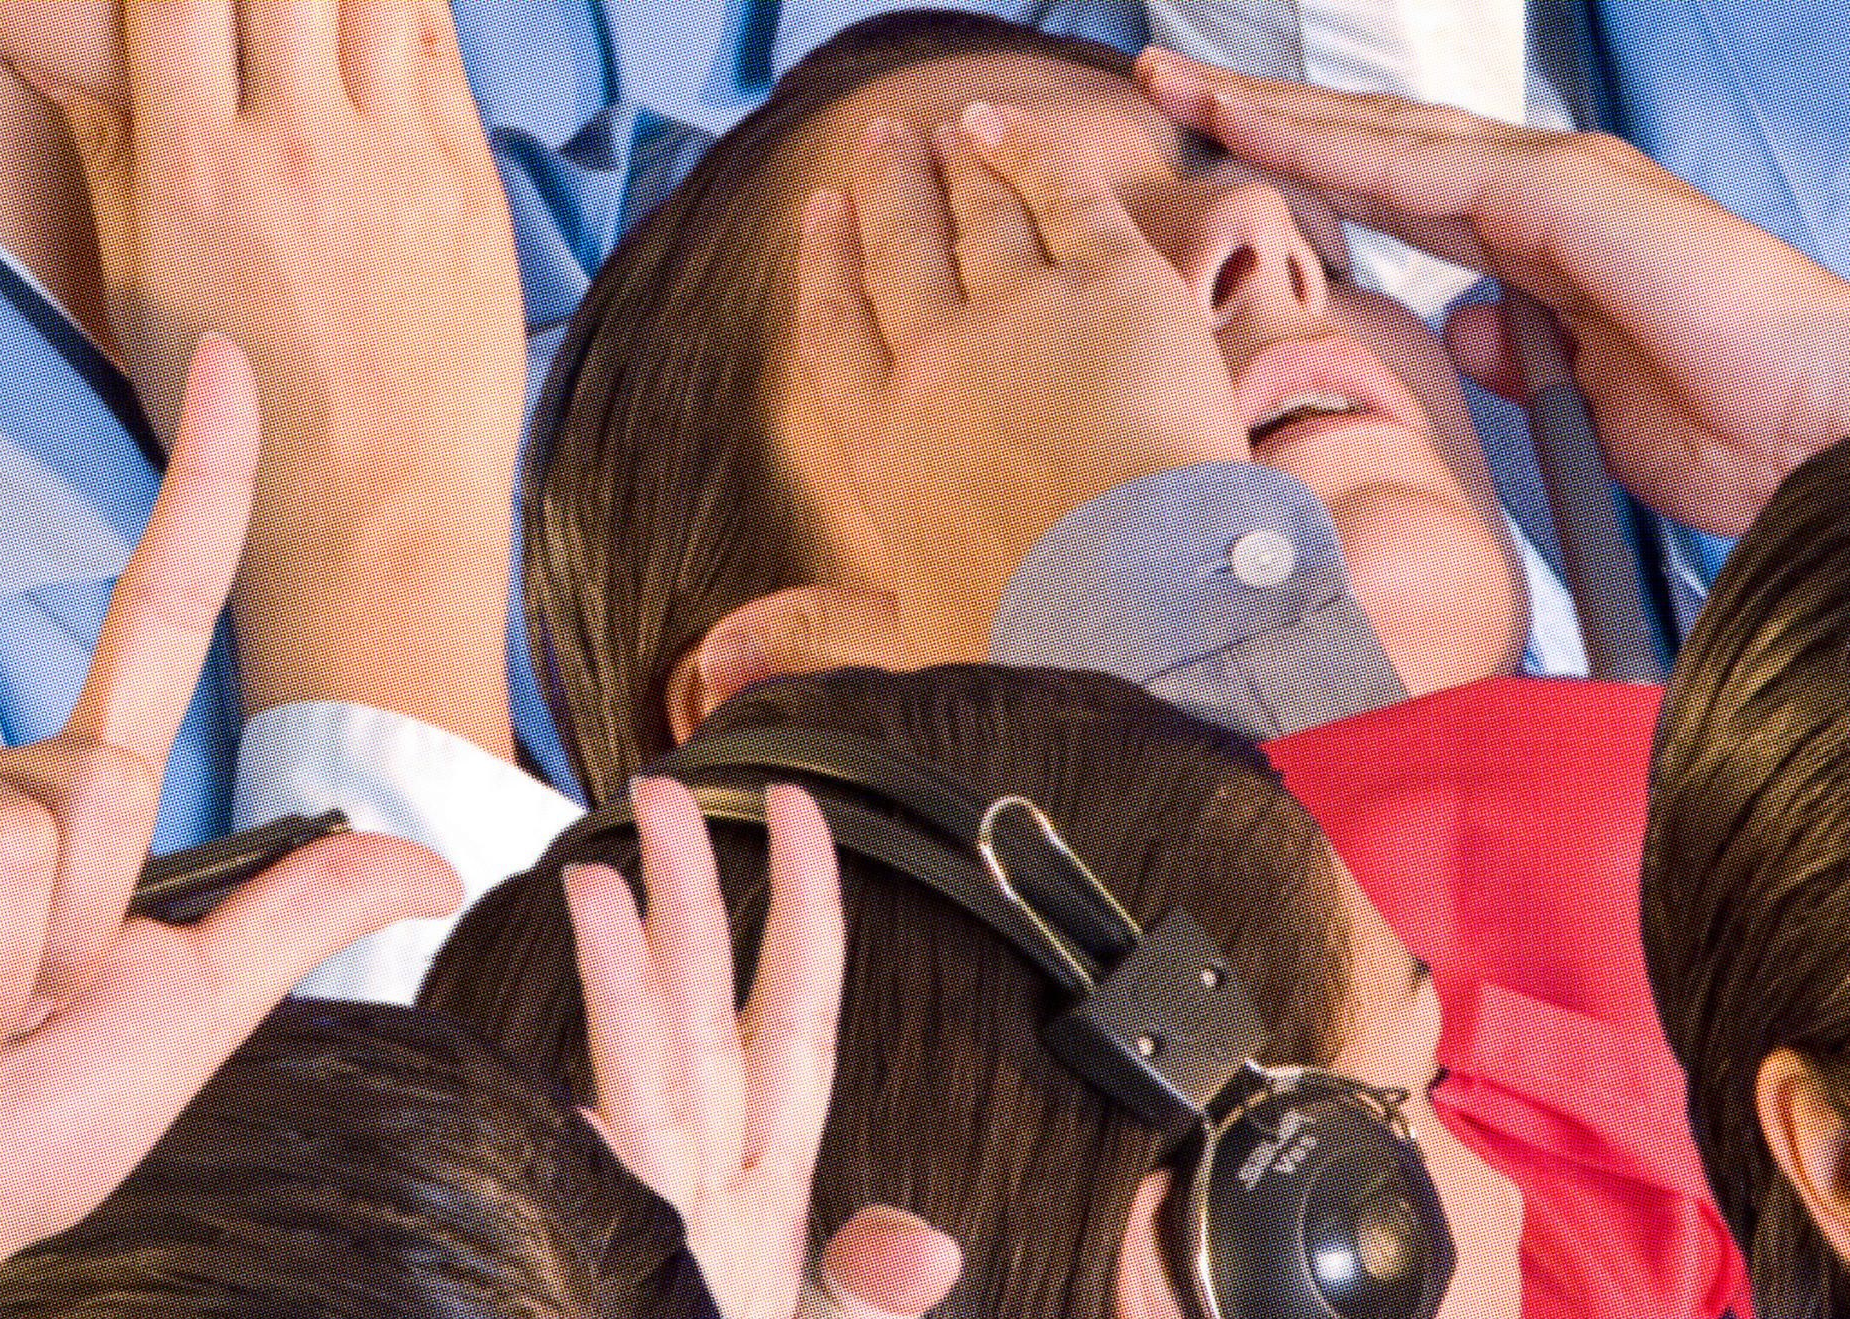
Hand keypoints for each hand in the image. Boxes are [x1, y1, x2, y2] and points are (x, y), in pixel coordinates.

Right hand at [0, 338, 458, 1318]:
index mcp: (88, 811)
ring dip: (10, 975)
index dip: (198, 494)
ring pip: (26, 840)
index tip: (233, 364)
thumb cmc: (35, 1126)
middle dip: (85, 937)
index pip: (153, 619)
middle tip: (19, 1014)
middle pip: (104, 789)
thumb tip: (440, 855)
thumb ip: (300, 916)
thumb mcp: (199, 1011)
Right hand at [39, 0, 521, 747]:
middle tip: (269, 9)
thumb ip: (111, 155)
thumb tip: (60, 52)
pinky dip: (410, 13)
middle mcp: (298, 145)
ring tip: (328, 14)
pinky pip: (442, 50)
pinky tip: (388, 18)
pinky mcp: (471, 188)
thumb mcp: (139, 292)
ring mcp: (397, 161)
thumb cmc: (240, 426)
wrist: (373, 524)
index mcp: (196, 165)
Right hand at [564, 778, 959, 1318]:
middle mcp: (714, 1204)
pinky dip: (575, 1094)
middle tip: (664, 791)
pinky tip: (549, 1033)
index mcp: (780, 1212)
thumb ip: (879, 1314)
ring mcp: (649, 1236)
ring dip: (629, 965)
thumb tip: (930, 1225)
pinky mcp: (598, 1278)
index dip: (803, 924)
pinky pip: (590, 1168)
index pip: (794, 1034)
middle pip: (710, 1020)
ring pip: (644, 1070)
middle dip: (697, 899)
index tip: (802, 817)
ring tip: (603, 867)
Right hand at [792, 101, 1247, 661]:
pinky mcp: (1114, 286)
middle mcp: (939, 366)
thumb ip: (813, 634)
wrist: (1141, 610)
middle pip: (899, 254)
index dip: (826, 270)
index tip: (820, 220)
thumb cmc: (1033, 643)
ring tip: (946, 132)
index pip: (838, 334)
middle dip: (886, 191)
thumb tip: (707, 664)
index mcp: (886, 447)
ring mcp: (1023, 316)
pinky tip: (1005, 124)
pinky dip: (1027, 147)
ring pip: (975, 215)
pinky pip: (1059, 189)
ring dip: (955, 163)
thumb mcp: (905, 647)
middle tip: (879, 146)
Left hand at [1136, 52, 1849, 535]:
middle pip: (1372, 140)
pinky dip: (1335, 143)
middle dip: (1267, 113)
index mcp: (1536, 242)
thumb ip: (1511, 353)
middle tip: (1166, 82)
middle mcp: (1537, 191)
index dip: (1302, 168)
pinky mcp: (1567, 195)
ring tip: (1184, 84)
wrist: (1822, 430)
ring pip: (1382, 132)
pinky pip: (1423, 164)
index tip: (1215, 161)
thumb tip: (1457, 328)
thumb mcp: (1575, 400)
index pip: (1391, 191)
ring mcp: (1553, 181)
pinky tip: (1261, 128)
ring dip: (1277, 109)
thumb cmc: (1727, 427)